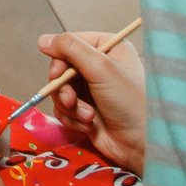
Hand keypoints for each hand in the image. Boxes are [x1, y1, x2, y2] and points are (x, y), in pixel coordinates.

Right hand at [36, 30, 146, 172]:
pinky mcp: (86, 111)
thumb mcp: (100, 68)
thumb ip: (70, 49)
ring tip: (87, 116)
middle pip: (62, 68)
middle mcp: (100, 67)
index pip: (72, 44)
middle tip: (70, 100)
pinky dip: (72, 118)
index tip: (57, 74)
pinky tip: (89, 125)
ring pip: (60, 90)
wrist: (142, 144)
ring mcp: (93, 90)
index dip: (60, 59)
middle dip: (63, 87)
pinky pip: (64, 109)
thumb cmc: (129, 102)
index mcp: (109, 49)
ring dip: (69, 105)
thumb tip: (42, 40)